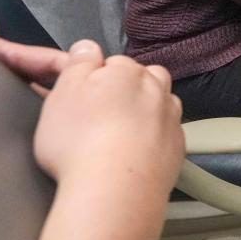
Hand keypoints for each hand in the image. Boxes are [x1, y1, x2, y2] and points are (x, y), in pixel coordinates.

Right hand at [34, 45, 183, 189]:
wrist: (114, 190)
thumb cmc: (83, 142)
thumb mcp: (63, 93)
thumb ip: (77, 64)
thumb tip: (86, 48)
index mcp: (125, 71)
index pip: (107, 62)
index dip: (87, 77)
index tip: (75, 93)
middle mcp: (155, 90)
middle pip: (139, 79)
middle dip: (120, 90)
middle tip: (93, 112)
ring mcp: (170, 118)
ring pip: (158, 103)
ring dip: (141, 111)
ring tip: (114, 132)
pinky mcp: (177, 148)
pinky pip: (165, 134)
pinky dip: (151, 139)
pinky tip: (132, 152)